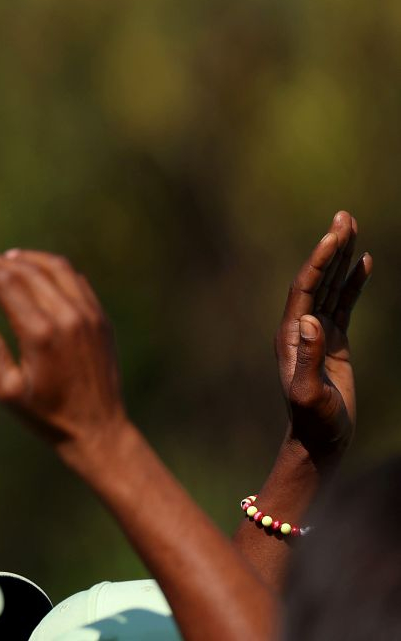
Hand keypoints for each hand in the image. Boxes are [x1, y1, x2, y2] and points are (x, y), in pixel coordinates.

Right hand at [0, 245, 129, 460]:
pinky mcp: (101, 319)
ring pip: (55, 267)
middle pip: (27, 270)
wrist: (100, 431)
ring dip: (26, 259)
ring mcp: (89, 315)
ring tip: (4, 261)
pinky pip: (75, 279)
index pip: (4, 284)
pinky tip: (37, 274)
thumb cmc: (47, 416)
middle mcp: (67, 317)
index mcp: (40, 334)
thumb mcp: (8, 391)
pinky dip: (52, 269)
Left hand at [276, 211, 370, 463]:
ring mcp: (317, 332)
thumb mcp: (309, 393)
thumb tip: (308, 320)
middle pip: (317, 278)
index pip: (305, 288)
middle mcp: (300, 327)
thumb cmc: (314, 421)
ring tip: (351, 226)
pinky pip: (345, 303)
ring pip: (332, 286)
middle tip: (344, 215)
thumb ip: (310, 358)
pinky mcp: (333, 341)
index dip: (319, 261)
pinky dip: (354, 282)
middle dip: (330, 248)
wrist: (319, 439)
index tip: (334, 235)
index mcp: (291, 334)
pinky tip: (364, 262)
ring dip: (341, 258)